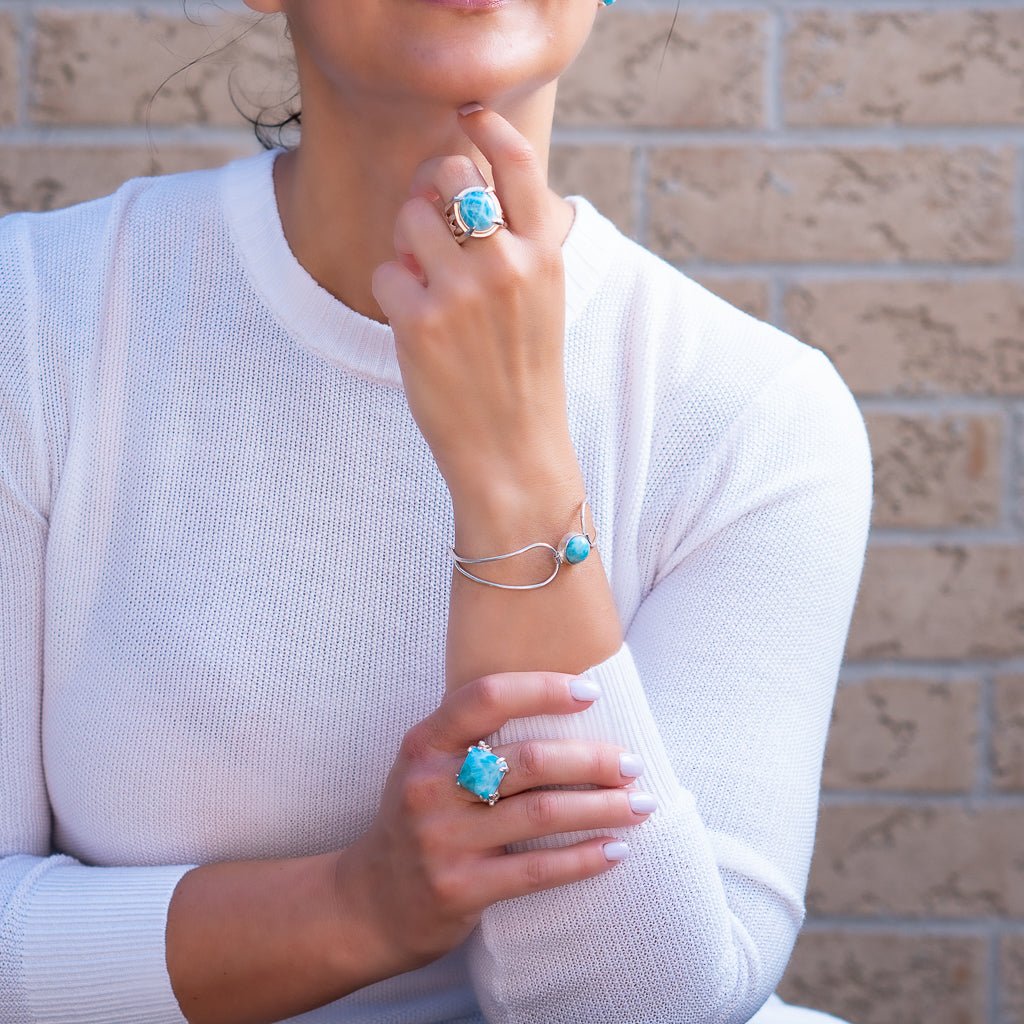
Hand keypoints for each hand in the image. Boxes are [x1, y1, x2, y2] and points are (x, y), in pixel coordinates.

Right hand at [340, 671, 654, 973]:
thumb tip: (564, 701)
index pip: (487, 697)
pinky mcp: (460, 889)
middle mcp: (430, 787)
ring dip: (603, 807)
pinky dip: (584, 858)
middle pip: (530, 760)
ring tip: (641, 804)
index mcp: (425, 743)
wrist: (371, 902)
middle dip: (593, 759)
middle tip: (633, 763)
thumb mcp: (427, 765)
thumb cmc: (419, 817)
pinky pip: (537, 871)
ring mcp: (443, 840)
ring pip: (543, 813)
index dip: (543, 688)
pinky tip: (616, 850)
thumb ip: (473, 735)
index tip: (593, 691)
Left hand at [370, 106, 576, 499]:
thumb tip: (464, 182)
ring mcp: (463, 292)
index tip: (467, 115)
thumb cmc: (524, 376)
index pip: (518, 164)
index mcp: (545, 255)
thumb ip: (519, 243)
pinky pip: (386, 272)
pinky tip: (414, 325)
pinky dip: (392, 293)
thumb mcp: (542, 302)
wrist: (514, 452)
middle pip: (449, 173)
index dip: (487, 129)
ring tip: (423, 283)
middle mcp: (508, 264)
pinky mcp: (421, 323)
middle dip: (429, 189)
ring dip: (406, 243)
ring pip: (408, 217)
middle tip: (428, 225)